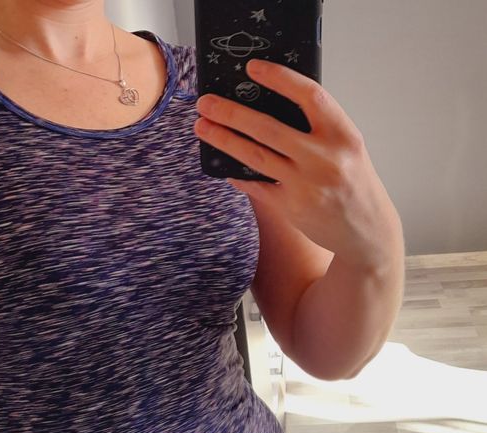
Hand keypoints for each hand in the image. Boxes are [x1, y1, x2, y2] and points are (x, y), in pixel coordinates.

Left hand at [193, 58, 401, 271]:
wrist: (365, 229)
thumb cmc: (352, 180)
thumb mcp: (346, 147)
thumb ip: (317, 128)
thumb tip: (270, 102)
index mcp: (343, 134)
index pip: (309, 96)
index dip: (280, 79)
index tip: (252, 68)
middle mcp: (324, 158)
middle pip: (268, 128)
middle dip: (231, 113)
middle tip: (205, 103)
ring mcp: (306, 184)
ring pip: (255, 156)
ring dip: (224, 140)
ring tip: (202, 127)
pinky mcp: (290, 207)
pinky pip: (255, 184)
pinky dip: (237, 173)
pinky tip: (222, 162)